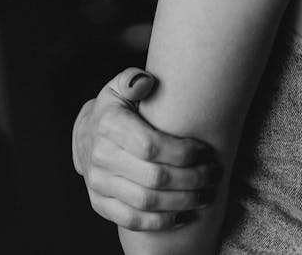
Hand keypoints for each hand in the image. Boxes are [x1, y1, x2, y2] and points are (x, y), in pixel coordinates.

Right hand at [72, 67, 220, 231]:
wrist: (86, 136)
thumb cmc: (115, 109)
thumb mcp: (119, 86)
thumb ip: (132, 79)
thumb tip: (146, 82)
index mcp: (108, 124)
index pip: (151, 145)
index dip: (183, 152)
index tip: (206, 151)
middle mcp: (101, 156)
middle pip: (154, 178)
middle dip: (191, 179)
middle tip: (215, 175)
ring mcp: (99, 183)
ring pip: (146, 203)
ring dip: (183, 203)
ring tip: (206, 195)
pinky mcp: (100, 204)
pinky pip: (133, 220)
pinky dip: (161, 222)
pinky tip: (184, 214)